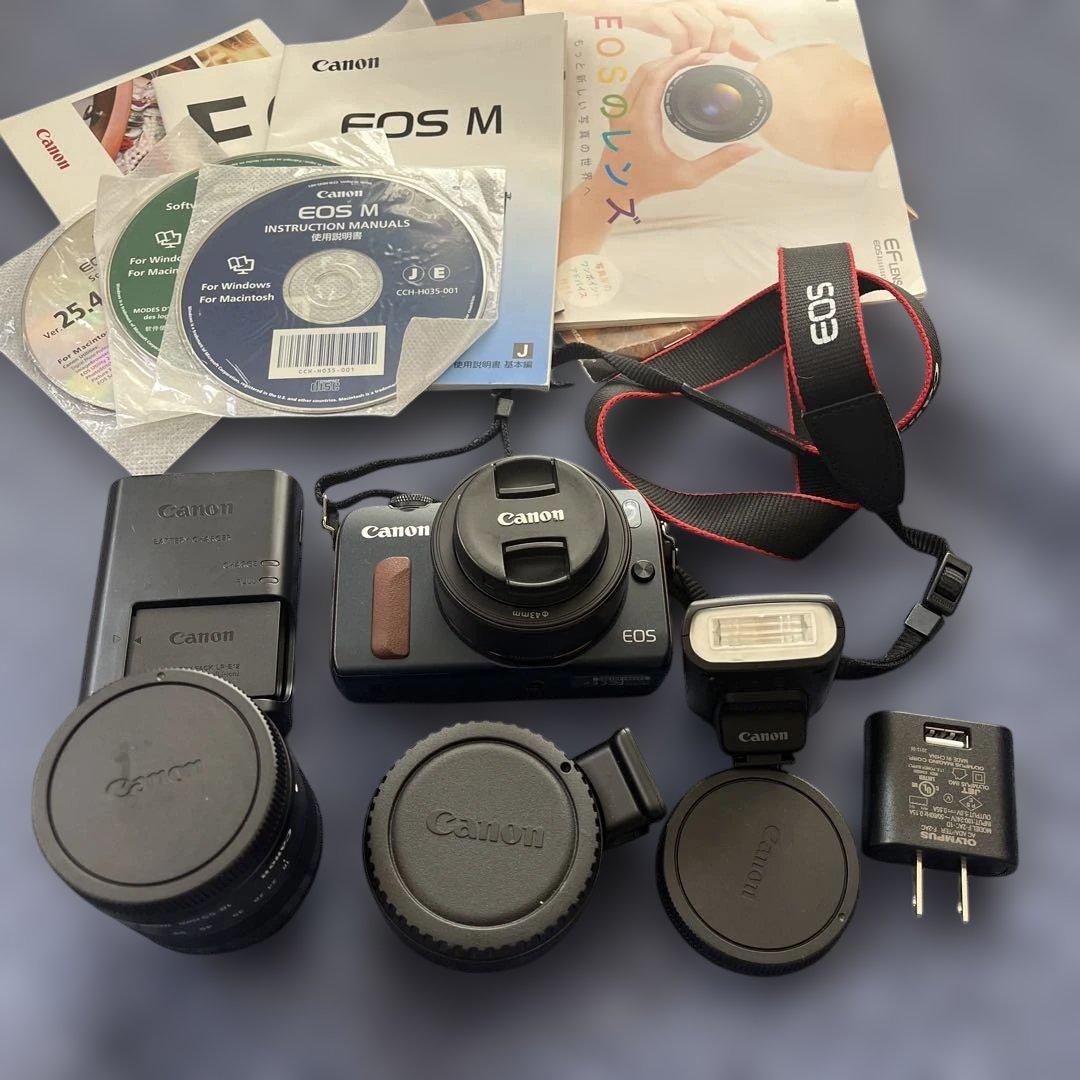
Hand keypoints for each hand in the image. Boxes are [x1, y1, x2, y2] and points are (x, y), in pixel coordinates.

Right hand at [573, 0, 773, 58]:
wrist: (634, 11)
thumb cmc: (671, 24)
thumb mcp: (702, 33)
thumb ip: (727, 42)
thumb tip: (753, 55)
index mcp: (712, 5)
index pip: (741, 11)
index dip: (758, 22)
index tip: (770, 39)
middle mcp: (699, 1)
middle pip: (722, 27)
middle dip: (716, 47)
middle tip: (703, 55)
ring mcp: (680, 6)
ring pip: (702, 31)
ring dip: (695, 49)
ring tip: (685, 55)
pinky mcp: (661, 13)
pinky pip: (678, 33)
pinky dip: (678, 48)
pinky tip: (673, 53)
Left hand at [601, 48, 758, 201]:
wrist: (615, 192)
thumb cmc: (650, 184)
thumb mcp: (688, 177)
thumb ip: (719, 162)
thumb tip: (751, 148)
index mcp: (640, 122)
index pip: (657, 77)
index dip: (680, 60)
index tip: (701, 54)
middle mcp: (625, 112)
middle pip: (649, 68)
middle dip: (675, 58)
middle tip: (701, 57)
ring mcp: (617, 110)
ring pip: (639, 73)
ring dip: (662, 63)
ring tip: (687, 62)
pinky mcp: (616, 112)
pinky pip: (633, 83)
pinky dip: (651, 73)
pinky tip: (668, 74)